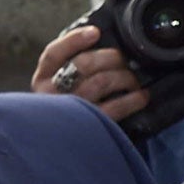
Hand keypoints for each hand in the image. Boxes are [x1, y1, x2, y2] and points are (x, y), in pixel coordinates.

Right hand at [32, 26, 147, 124]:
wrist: (64, 150)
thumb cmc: (67, 112)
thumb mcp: (59, 88)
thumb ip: (70, 68)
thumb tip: (101, 44)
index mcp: (42, 81)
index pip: (53, 54)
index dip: (75, 40)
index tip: (95, 32)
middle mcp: (51, 95)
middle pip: (83, 64)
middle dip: (110, 57)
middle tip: (123, 60)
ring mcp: (69, 112)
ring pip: (101, 82)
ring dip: (124, 77)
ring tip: (133, 80)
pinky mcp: (88, 128)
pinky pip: (114, 107)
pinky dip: (132, 100)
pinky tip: (141, 96)